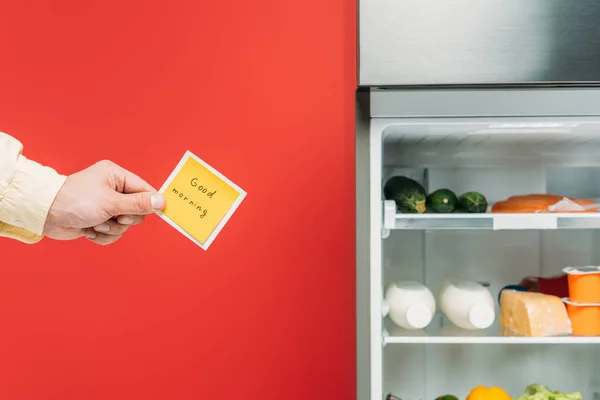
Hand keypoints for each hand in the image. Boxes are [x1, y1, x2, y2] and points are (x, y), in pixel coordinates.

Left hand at [43, 160, 165, 244]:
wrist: (45, 215)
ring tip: (95, 224)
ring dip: (111, 229)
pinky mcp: (98, 220)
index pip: (144, 189)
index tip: (158, 213)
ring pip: (125, 225)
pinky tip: (89, 231)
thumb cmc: (75, 201)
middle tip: (114, 217)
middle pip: (137, 210)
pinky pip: (113, 233)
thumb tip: (162, 201)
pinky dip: (103, 236)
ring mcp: (105, 206)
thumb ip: (138, 203)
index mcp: (116, 176)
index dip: (150, 203)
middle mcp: (112, 189)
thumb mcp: (111, 202)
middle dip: (124, 219)